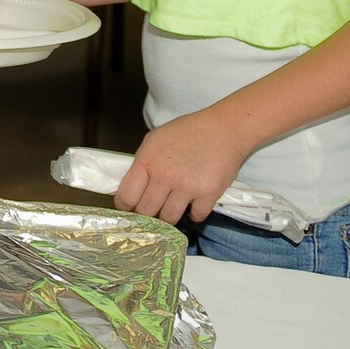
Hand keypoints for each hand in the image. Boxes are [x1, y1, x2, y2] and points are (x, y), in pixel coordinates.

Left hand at [113, 110, 250, 225]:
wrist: (223, 129)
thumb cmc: (188, 132)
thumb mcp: (154, 140)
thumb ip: (142, 163)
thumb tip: (132, 187)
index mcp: (147, 161)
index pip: (126, 195)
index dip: (126, 205)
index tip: (130, 208)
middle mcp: (164, 176)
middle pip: (146, 211)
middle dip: (147, 213)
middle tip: (153, 209)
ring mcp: (187, 187)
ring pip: (169, 218)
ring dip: (169, 216)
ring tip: (172, 206)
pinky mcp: (208, 194)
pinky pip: (196, 216)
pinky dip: (195, 214)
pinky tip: (194, 204)